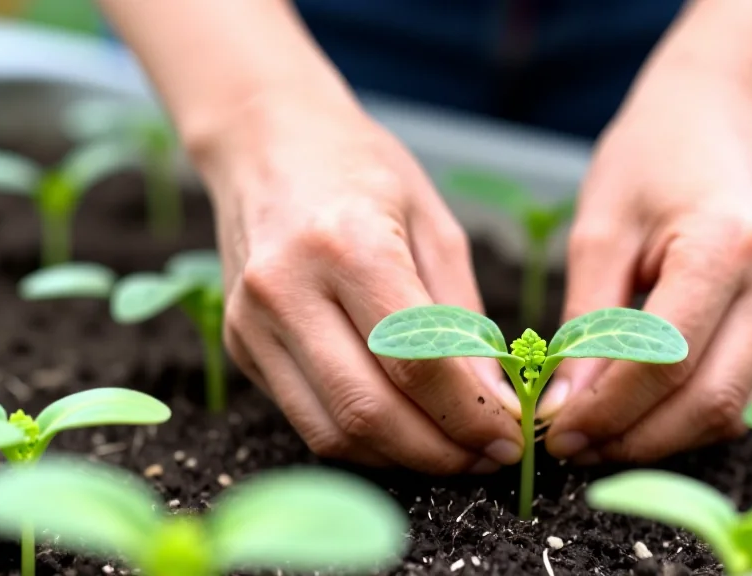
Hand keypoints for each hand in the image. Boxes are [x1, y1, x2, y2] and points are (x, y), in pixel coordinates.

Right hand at [193, 93, 523, 473]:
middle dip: (441, 452)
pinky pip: (307, 418)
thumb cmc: (363, 172)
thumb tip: (495, 400)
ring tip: (453, 452)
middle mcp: (286, 289)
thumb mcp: (436, 225)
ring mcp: (252, 322)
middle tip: (488, 456)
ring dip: (402, 459)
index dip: (473, 413)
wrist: (266, 143)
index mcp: (347, 245)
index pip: (417, 362)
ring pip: (332, 432)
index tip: (512, 434)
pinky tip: (405, 430)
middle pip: (369, 410)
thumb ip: (463, 316)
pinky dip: (363, 441)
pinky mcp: (239, 345)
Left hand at [541, 66, 751, 463]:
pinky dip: (685, 416)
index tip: (554, 430)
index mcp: (728, 246)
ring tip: (595, 434)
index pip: (668, 361)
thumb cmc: (650, 159)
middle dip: (634, 439)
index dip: (608, 410)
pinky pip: (740, 394)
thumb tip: (565, 406)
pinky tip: (635, 412)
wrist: (719, 118)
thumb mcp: (599, 229)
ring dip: (660, 438)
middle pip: (711, 402)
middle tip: (570, 446)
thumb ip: (587, 322)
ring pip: (731, 411)